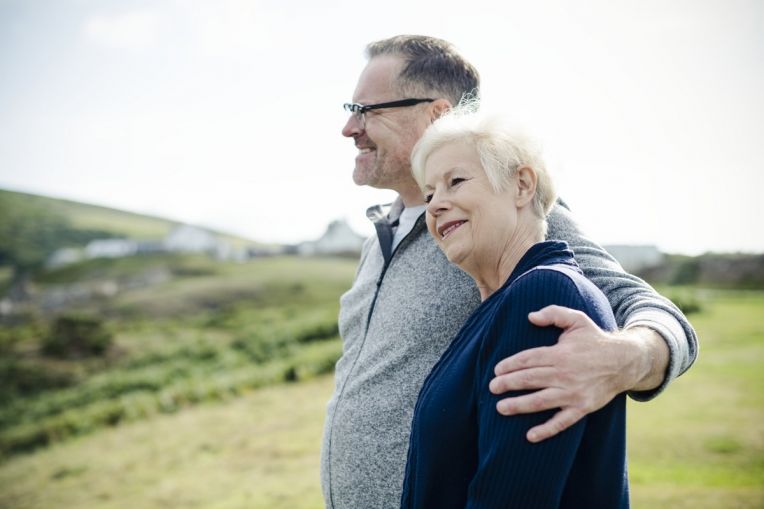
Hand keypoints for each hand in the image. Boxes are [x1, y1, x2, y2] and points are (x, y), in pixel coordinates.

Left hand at [489, 305, 662, 442]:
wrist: (624, 362)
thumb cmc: (595, 340)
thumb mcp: (577, 319)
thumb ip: (553, 313)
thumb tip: (530, 316)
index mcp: (560, 353)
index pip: (528, 359)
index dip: (510, 365)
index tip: (496, 370)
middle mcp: (564, 374)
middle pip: (529, 380)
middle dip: (507, 384)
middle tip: (491, 388)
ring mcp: (573, 393)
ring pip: (540, 401)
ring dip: (518, 405)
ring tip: (500, 408)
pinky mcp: (582, 408)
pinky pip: (562, 422)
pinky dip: (546, 430)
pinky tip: (530, 436)